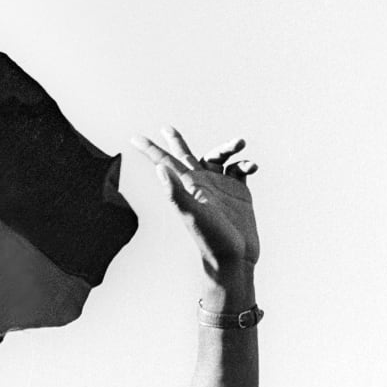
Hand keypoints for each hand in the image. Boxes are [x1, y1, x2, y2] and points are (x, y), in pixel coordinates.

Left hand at [132, 126, 258, 272]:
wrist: (234, 258)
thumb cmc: (210, 239)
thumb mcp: (191, 213)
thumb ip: (175, 192)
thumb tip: (159, 169)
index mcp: (187, 186)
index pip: (165, 162)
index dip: (150, 149)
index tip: (134, 137)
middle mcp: (201, 184)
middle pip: (185, 156)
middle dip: (176, 142)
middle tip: (166, 128)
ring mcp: (220, 188)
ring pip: (218, 158)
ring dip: (227, 147)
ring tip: (240, 143)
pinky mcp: (239, 193)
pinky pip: (240, 170)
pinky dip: (246, 163)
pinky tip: (252, 167)